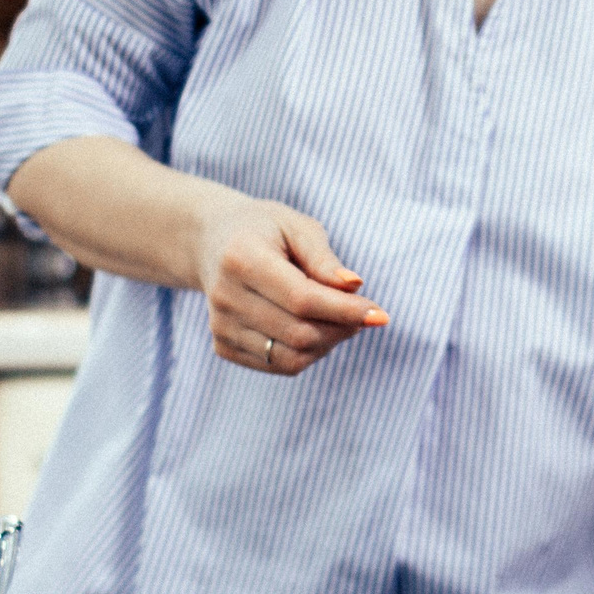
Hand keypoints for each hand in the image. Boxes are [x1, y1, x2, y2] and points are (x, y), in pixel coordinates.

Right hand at [191, 197, 386, 375]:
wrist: (212, 243)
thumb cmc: (266, 230)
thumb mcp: (297, 227)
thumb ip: (324, 259)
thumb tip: (354, 286)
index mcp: (242, 258)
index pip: (302, 299)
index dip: (345, 311)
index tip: (380, 314)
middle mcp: (225, 296)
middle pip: (299, 333)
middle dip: (342, 328)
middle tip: (363, 314)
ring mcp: (220, 326)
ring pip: (292, 357)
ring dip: (328, 343)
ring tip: (338, 319)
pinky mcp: (222, 346)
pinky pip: (279, 365)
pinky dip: (307, 353)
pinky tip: (312, 327)